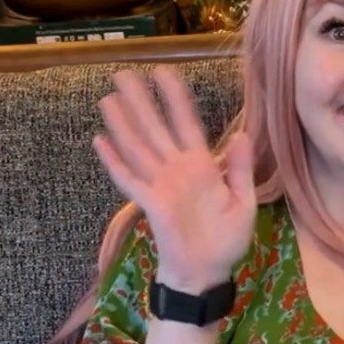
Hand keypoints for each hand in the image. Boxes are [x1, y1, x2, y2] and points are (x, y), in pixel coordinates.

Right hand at [93, 65, 255, 293]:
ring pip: (138, 147)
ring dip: (123, 123)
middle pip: (155, 127)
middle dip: (141, 100)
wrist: (208, 272)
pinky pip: (129, 179)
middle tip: (123, 72)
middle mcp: (177, 169)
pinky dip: (114, 161)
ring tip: (108, 98)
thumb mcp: (243, 203)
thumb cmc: (226, 239)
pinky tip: (99, 140)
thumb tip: (242, 135)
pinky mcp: (150, 203)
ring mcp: (161, 185)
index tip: (164, 71)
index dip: (175, 98)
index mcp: (203, 166)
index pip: (186, 123)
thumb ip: (241, 170)